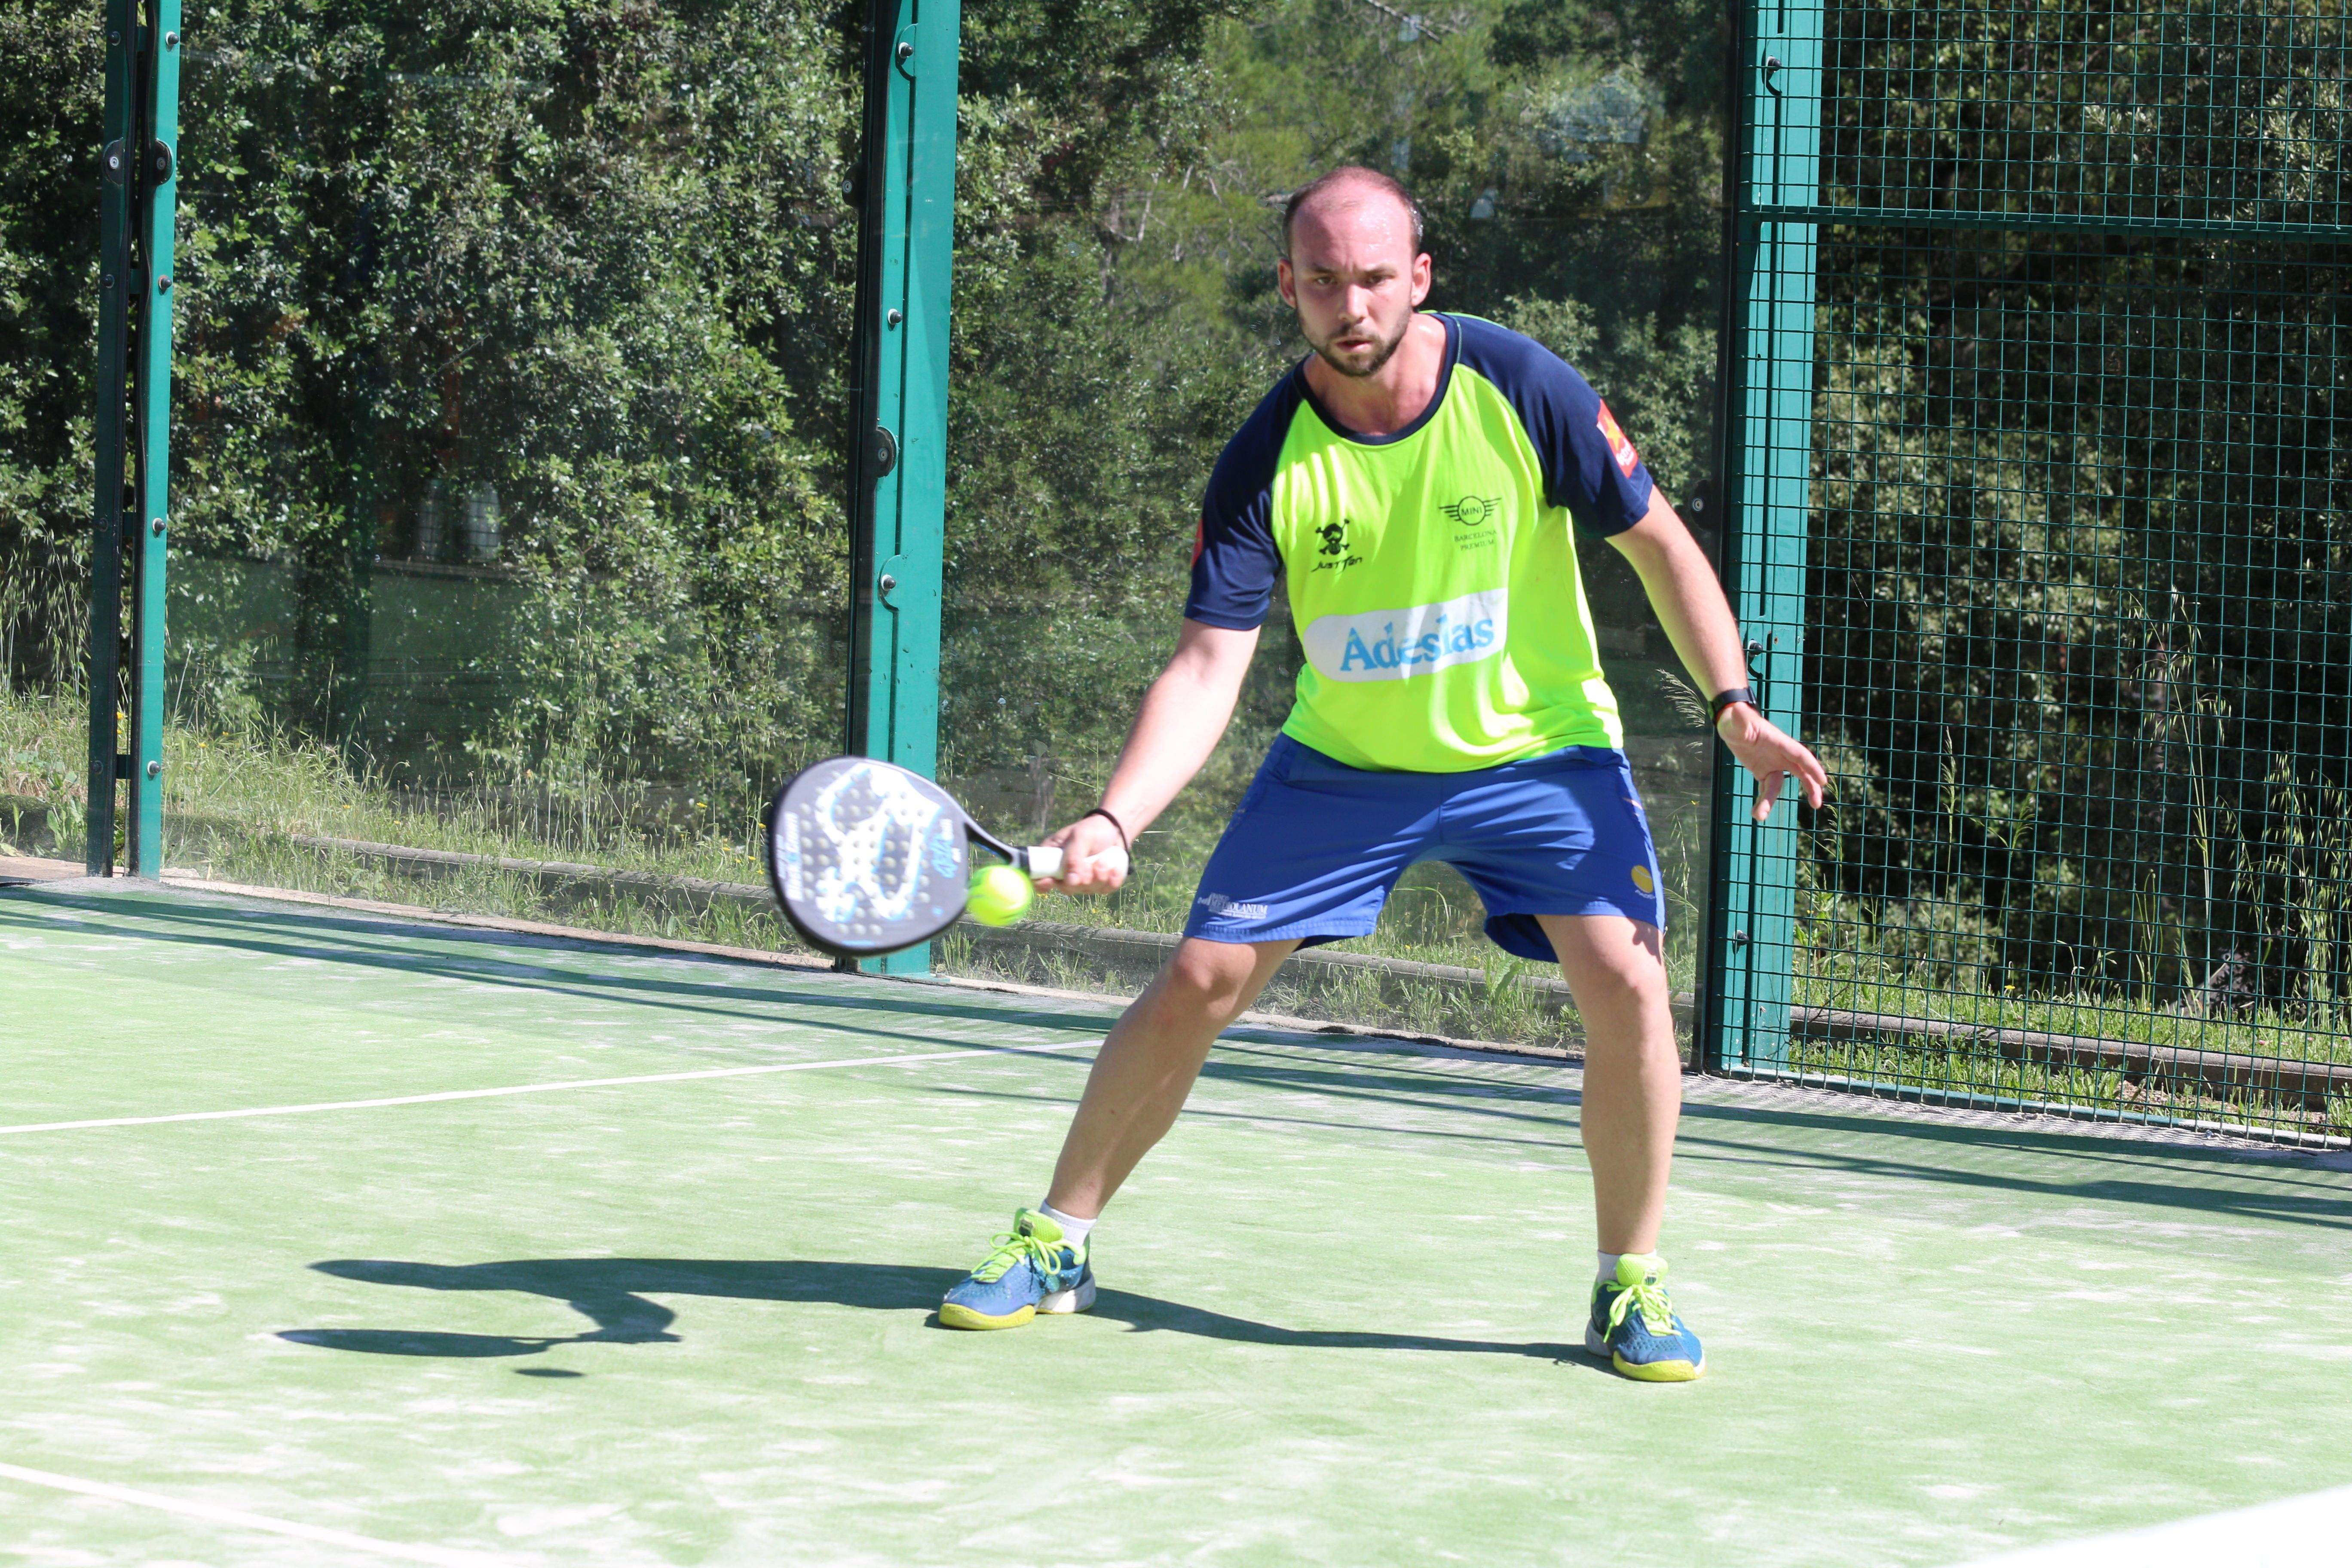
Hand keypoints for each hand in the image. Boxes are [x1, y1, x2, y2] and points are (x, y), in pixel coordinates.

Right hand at [1034, 812, 1131, 894]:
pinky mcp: (1097, 884)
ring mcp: (1081, 880)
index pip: (1038, 878)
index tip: (1052, 881)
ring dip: (1099, 878)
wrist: (1114, 830)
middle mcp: (1064, 872)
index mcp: (1051, 859)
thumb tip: (1070, 881)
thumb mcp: (1080, 837)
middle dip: (1083, 879)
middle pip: (1066, 889)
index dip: (1042, 884)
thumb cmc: (1092, 829)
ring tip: (1105, 861)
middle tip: (1096, 864)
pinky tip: (1114, 869)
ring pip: (1086, 891)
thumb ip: (1073, 857)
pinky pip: (1103, 891)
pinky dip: (1111, 881)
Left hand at [1716, 704, 1827, 822]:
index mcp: (1778, 741)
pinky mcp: (1764, 771)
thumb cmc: (1736, 720)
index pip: (1800, 755)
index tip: (1823, 781)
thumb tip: (1739, 708)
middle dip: (1811, 787)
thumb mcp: (1736, 720)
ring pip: (1780, 785)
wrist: (1732, 723)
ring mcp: (1773, 763)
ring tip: (1759, 817)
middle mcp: (1780, 753)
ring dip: (1771, 801)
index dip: (1812, 767)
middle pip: (1801, 771)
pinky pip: (1766, 788)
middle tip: (1817, 804)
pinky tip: (1757, 813)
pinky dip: (1763, 801)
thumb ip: (1741, 718)